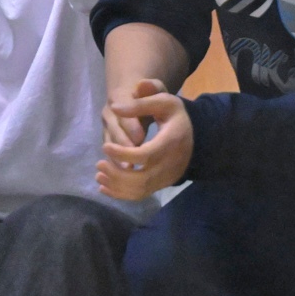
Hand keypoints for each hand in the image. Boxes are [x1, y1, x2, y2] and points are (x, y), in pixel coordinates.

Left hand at [97, 80, 192, 198]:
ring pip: (140, 190)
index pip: (146, 155)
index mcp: (171, 142)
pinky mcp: (162, 184)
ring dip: (117, 186)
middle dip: (117, 174)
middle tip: (98, 164)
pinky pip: (141, 194)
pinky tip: (105, 187)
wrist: (196, 136)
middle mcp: (170, 164)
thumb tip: (115, 108)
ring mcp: (167, 177)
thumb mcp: (163, 102)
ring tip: (99, 174)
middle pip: (142, 179)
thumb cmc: (175, 116)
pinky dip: (122, 193)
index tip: (105, 147)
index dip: (123, 154)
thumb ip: (140, 103)